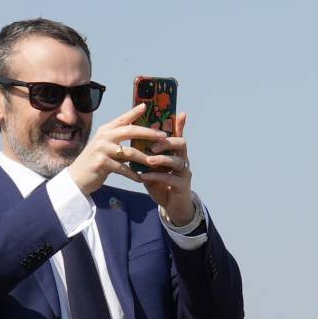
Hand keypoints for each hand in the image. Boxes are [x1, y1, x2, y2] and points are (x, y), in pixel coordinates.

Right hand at [66, 111, 194, 218]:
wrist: (77, 177)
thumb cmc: (96, 161)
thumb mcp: (105, 146)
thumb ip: (118, 139)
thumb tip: (138, 133)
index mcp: (106, 130)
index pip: (123, 118)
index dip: (135, 111)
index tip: (147, 106)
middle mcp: (104, 136)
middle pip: (130, 131)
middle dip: (149, 133)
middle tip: (164, 137)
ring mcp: (102, 149)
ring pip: (130, 152)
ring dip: (144, 158)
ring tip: (156, 162)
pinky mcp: (102, 163)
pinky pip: (123, 169)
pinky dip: (134, 174)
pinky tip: (141, 178)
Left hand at [128, 109, 195, 224]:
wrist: (172, 205)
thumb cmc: (162, 183)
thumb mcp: (154, 166)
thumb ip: (148, 154)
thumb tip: (133, 139)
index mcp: (176, 153)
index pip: (178, 135)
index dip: (180, 124)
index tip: (179, 113)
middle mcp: (183, 160)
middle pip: (182, 144)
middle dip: (167, 142)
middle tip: (152, 145)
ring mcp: (184, 173)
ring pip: (177, 161)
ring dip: (162, 159)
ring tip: (148, 160)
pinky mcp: (182, 186)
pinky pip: (170, 178)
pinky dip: (156, 176)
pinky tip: (144, 176)